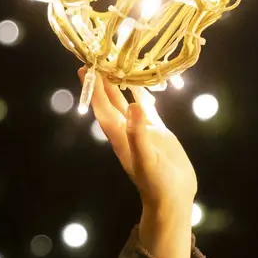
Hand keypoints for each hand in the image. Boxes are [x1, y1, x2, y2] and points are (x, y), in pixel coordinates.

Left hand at [81, 68, 197, 219]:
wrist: (172, 198)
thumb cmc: (157, 183)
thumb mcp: (147, 159)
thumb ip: (138, 134)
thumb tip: (132, 105)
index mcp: (120, 137)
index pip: (103, 109)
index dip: (94, 90)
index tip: (84, 70)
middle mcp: (127, 131)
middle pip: (111, 102)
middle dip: (103, 83)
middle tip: (95, 60)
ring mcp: (143, 130)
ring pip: (127, 103)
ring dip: (121, 86)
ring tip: (116, 65)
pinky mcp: (158, 132)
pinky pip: (148, 109)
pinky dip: (143, 96)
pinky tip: (142, 84)